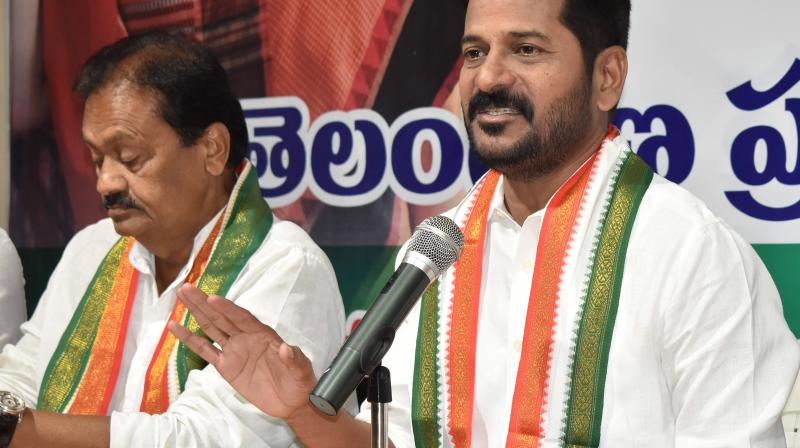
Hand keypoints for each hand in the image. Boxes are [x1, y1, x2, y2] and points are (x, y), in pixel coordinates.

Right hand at [168, 283, 316, 418]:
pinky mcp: (226, 367)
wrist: (292, 402)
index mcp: (263, 334)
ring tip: (181, 296)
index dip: (228, 308)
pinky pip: (205, 350)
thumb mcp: (301, 370)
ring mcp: (234, 350)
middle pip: (222, 317)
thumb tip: (286, 348)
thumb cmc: (299, 382)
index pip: (242, 318)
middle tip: (187, 287)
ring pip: (211, 327)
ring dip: (196, 312)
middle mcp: (246, 337)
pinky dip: (190, 339)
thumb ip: (294, 359)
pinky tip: (175, 327)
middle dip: (204, 302)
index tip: (212, 298)